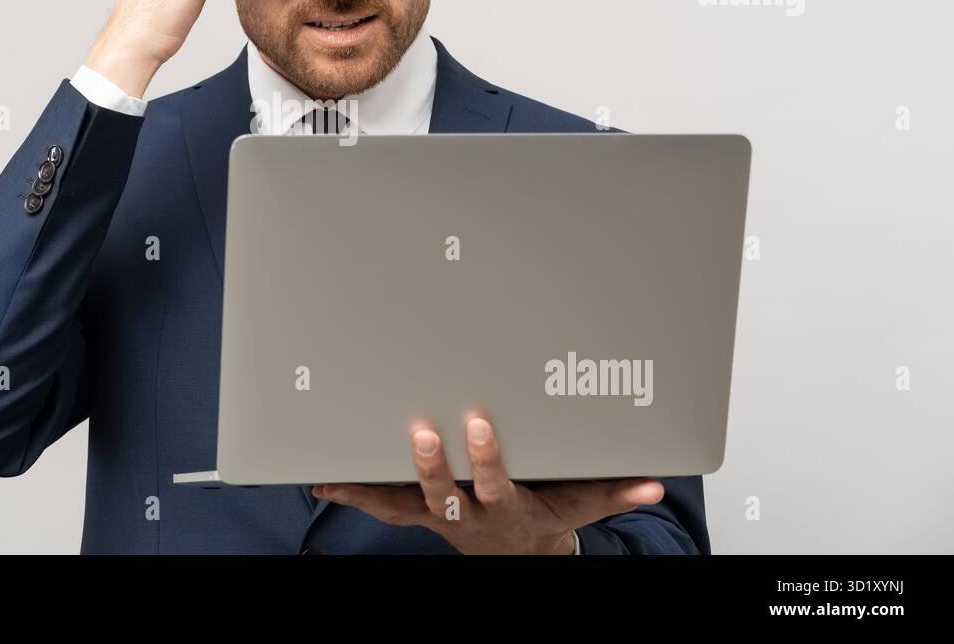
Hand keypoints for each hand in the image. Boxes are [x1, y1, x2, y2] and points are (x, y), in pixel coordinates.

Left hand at [311, 414, 665, 553]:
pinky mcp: (417, 513)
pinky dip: (353, 492)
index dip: (484, 455)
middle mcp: (466, 514)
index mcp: (504, 504)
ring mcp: (437, 516)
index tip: (476, 421)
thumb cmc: (545, 516)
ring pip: (401, 503)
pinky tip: (321, 479)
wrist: (520, 553)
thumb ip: (613, 491)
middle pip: (442, 491)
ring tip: (336, 472)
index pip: (493, 479)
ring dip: (371, 487)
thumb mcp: (581, 505)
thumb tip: (653, 484)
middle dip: (429, 464)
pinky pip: (381, 505)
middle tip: (418, 430)